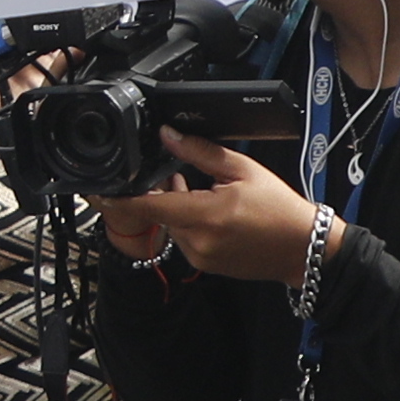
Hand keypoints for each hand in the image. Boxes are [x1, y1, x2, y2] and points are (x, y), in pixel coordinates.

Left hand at [92, 132, 317, 284]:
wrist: (301, 248)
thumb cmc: (279, 210)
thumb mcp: (242, 169)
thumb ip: (199, 151)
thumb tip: (169, 135)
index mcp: (206, 216)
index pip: (149, 206)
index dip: (119, 199)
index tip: (97, 192)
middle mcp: (198, 241)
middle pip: (159, 213)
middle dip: (162, 193)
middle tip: (180, 176)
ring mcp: (200, 257)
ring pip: (171, 225)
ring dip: (177, 207)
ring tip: (202, 191)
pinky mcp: (204, 265)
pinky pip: (184, 238)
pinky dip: (188, 222)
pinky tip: (209, 211)